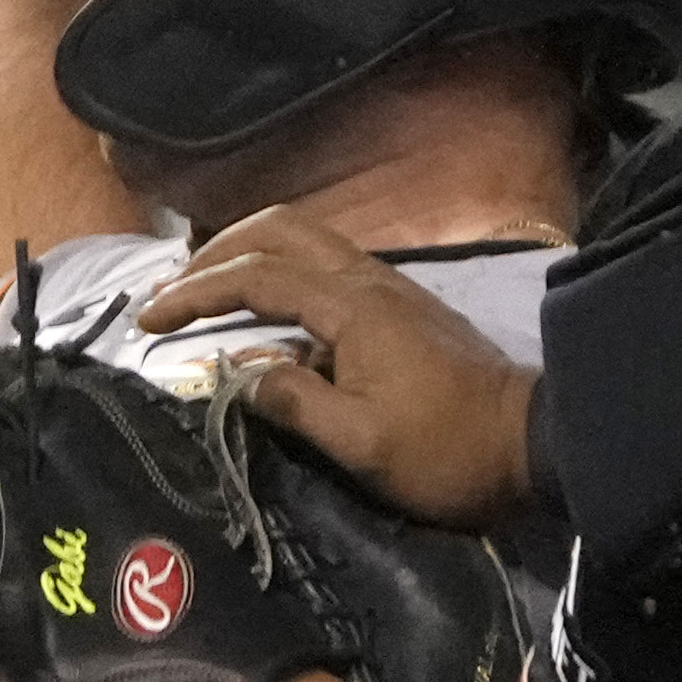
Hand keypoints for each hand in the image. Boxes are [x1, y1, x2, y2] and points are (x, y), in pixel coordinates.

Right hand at [145, 209, 544, 526]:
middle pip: (279, 230)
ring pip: (305, 241)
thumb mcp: (362, 445)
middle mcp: (368, 280)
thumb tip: (234, 375)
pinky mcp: (399, 307)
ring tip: (203, 295)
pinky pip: (325, 268)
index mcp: (353, 307)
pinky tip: (262, 317)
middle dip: (216, 253)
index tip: (147, 320)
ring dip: (247, 257)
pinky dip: (279, 275)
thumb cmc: (448, 452)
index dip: (195, 294)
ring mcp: (388, 288)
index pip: (256, 278)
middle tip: (170, 292)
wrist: (534, 444)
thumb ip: (293, 405)